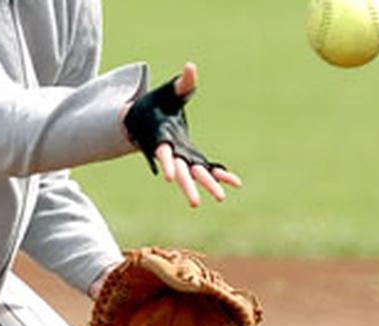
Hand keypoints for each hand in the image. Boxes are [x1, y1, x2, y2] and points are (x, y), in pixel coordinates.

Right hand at [155, 63, 242, 207]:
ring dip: (205, 185)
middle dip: (188, 186)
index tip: (169, 178)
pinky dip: (219, 174)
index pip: (163, 153)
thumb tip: (191, 67)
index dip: (167, 164)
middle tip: (195, 203)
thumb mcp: (166, 92)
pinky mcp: (190, 158)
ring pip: (193, 175)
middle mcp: (170, 153)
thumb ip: (182, 84)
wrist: (143, 121)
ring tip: (221, 199)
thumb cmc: (155, 104)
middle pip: (179, 172)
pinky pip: (205, 168)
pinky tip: (235, 182)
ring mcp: (181, 158)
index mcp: (160, 138)